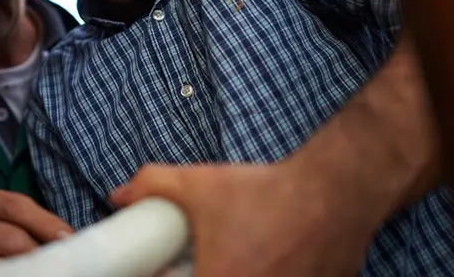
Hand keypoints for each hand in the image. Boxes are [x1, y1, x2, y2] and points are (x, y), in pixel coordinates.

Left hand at [110, 162, 375, 276]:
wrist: (334, 193)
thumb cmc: (266, 194)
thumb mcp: (199, 185)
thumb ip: (151, 186)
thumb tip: (119, 194)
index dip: (167, 275)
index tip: (169, 264)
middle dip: (202, 271)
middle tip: (202, 259)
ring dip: (235, 272)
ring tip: (243, 255)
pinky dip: (266, 275)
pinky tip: (266, 259)